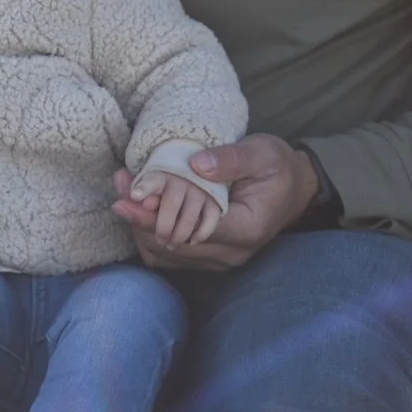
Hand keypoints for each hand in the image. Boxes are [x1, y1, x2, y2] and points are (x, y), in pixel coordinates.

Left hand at [111, 135, 316, 270]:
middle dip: (140, 218)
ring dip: (139, 225)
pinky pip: (168, 253)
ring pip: (165, 254)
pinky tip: (137, 204)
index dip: (154, 218)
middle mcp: (231, 253)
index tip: (127, 200)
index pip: (191, 232)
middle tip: (118, 186)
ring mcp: (218, 258)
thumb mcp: (262, 153)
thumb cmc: (277, 167)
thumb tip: (197, 166)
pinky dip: (148, 231)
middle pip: (172, 246)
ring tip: (122, 190)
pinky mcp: (206, 255)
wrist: (293, 187)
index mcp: (246, 229)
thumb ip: (232, 159)